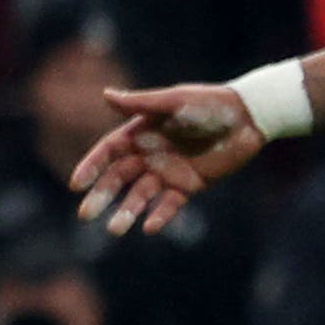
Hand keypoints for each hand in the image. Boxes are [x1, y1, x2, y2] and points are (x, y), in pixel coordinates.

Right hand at [74, 85, 271, 236]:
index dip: (91, 167)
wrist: (248, 117)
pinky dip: (160, 215)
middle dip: (102, 196)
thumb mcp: (175, 101)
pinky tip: (149, 228)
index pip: (108, 152)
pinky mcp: (190, 184)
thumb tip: (106, 95)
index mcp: (140, 132)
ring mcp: (169, 171)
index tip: (77, 184)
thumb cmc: (209, 103)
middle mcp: (150, 153)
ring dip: (128, 211)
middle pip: (119, 178)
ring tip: (114, 230)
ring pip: (142, 194)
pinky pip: (171, 204)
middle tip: (85, 215)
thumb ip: (142, 104)